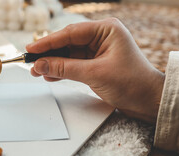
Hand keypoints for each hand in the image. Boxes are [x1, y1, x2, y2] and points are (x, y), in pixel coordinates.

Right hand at [26, 18, 164, 123]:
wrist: (149, 102)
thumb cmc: (132, 83)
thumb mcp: (95, 74)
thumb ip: (65, 68)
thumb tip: (40, 65)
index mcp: (106, 30)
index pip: (70, 33)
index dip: (48, 42)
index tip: (31, 49)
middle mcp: (101, 37)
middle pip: (67, 42)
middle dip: (49, 54)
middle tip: (30, 61)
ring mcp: (98, 51)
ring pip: (68, 54)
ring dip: (53, 63)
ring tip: (36, 71)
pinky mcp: (95, 64)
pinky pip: (73, 64)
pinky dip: (61, 71)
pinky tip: (49, 76)